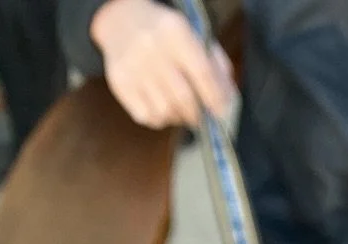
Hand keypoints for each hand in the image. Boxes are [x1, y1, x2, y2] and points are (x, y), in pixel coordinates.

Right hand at [91, 0, 233, 126]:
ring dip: (178, 118)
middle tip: (201, 118)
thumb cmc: (165, 32)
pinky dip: (160, 119)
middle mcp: (152, 48)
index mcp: (174, 31)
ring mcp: (133, 68)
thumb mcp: (192, 34)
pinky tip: (163, 108)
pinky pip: (146, 116)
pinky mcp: (120, 84)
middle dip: (197, 114)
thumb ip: (213, 62)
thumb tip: (227, 98)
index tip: (221, 112)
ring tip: (181, 111)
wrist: (122, 21)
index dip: (215, 98)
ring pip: (165, 111)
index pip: (201, 72)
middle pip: (183, 98)